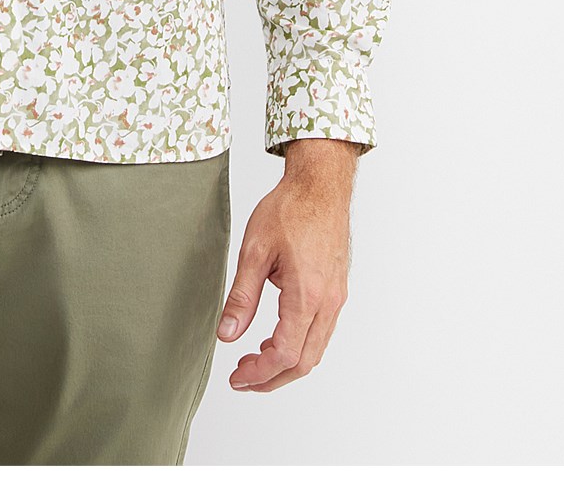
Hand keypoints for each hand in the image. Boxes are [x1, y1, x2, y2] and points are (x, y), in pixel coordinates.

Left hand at [215, 138, 359, 391]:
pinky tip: (276, 338)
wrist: (320, 185)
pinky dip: (299, 346)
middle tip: (242, 377)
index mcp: (307, 295)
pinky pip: (321, 332)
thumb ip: (242, 296)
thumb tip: (227, 334)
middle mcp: (328, 302)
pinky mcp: (337, 290)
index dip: (260, 373)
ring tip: (254, 361)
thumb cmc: (289, 210)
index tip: (237, 376)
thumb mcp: (254, 250)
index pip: (285, 354)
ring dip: (286, 364)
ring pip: (315, 350)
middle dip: (272, 377)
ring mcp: (337, 298)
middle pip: (304, 361)